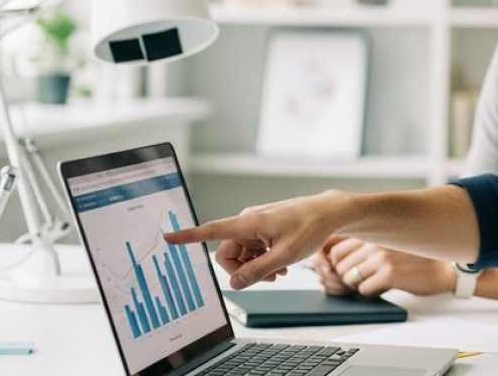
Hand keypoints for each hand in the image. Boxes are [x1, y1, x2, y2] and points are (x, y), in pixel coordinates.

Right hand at [164, 191, 345, 288]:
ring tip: (280, 272)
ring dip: (256, 267)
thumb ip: (258, 271)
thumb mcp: (285, 256)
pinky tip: (280, 266)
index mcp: (248, 223)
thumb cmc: (310, 228)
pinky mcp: (263, 228)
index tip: (168, 237)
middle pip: (227, 254)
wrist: (329, 213)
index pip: (211, 230)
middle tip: (268, 279)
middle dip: (243, 271)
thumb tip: (234, 284)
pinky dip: (262, 260)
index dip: (188, 236)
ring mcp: (255, 225)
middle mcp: (247, 221)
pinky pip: (252, 249)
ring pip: (241, 254)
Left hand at [315, 236, 454, 296]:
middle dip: (343, 276)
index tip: (341, 269)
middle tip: (357, 280)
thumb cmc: (415, 257)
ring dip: (357, 285)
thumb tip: (327, 257)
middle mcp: (375, 239)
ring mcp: (382, 256)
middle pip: (338, 264)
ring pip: (348, 277)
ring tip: (372, 282)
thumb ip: (364, 244)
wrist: (445, 267)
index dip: (333, 262)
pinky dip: (370, 293)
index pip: (334, 246)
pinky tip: (382, 287)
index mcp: (373, 229)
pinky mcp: (390, 273)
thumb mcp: (388, 241)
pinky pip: (363, 289)